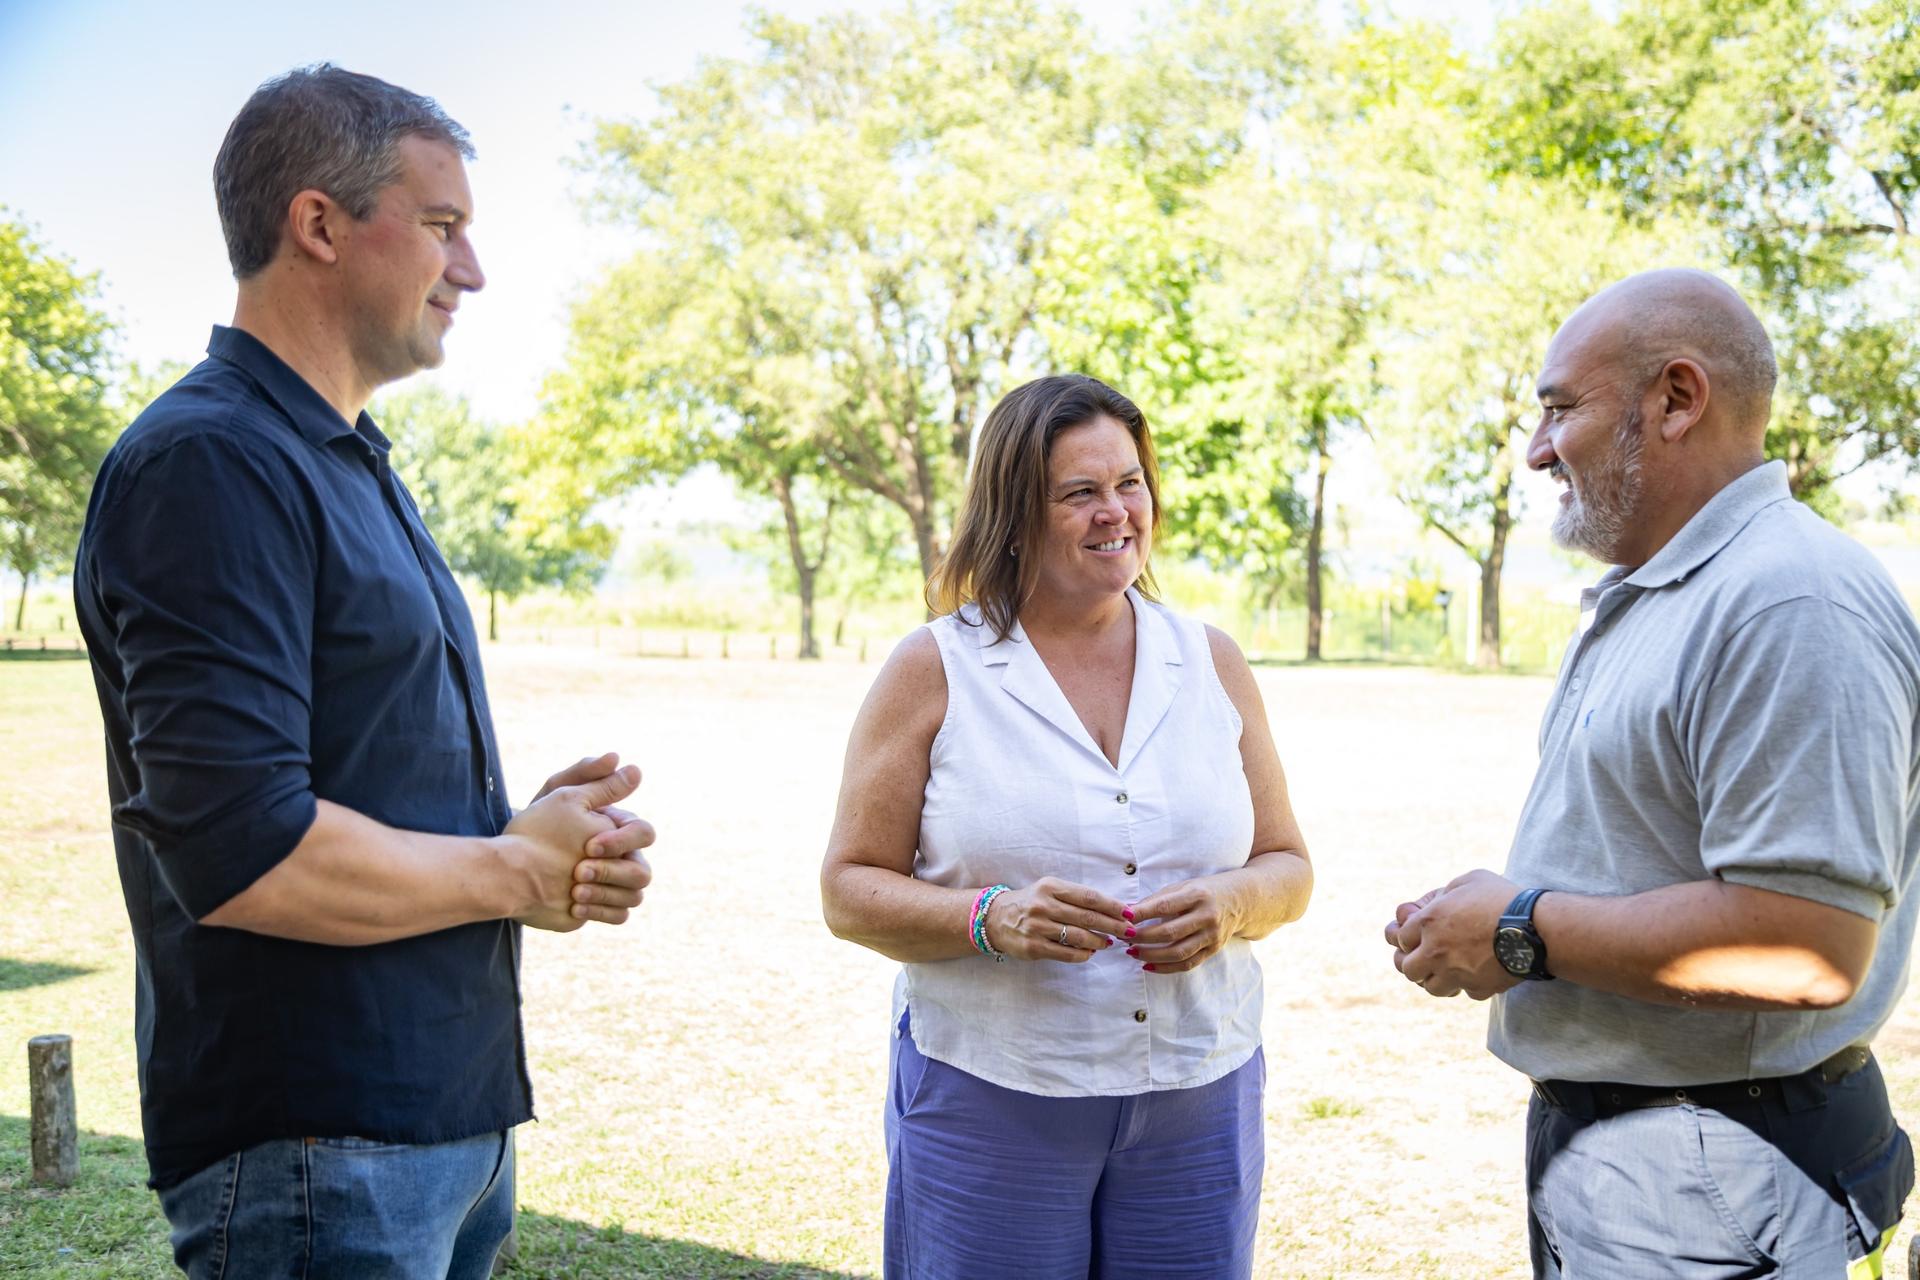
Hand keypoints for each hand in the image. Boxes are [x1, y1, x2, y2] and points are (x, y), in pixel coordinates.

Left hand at [535, 752, 658, 920]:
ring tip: (574, 891)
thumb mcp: (566, 797)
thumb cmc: (536, 830)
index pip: (644, 833)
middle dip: (610, 872)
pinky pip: (620, 915)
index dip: (622, 842)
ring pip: (635, 894)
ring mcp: (611, 884)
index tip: (588, 847)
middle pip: (642, 870)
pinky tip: (574, 905)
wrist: (509, 869)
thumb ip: (601, 782)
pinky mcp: (600, 908)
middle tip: (578, 872)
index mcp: (616, 830)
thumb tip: (636, 770)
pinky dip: (601, 911)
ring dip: (605, 893)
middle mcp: (619, 857)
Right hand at [984, 877, 1128, 961]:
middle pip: (1087, 917)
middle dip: (1113, 925)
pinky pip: (1065, 953)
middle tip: (1128, 931)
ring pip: (1078, 936)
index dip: (1111, 905)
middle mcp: (1043, 905)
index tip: (1128, 912)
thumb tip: (1110, 910)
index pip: (1088, 896)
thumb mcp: (1049, 890)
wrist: (995, 918)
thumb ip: (1075, 897)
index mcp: (1051, 887)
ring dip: (1099, 941)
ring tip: (1109, 942)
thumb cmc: (1030, 903)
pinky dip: (1083, 954)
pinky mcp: (1033, 947)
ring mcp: (1037, 927)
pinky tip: (1091, 953)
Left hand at [1127, 876, 1241, 973]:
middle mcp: (1206, 916)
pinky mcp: (1213, 950)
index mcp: (1196, 895)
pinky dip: (1165, 968)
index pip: (1164, 906)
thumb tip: (1128, 911)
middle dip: (1142, 937)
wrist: (1240, 900)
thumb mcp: (1183, 886)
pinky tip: (1147, 965)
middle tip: (1123, 937)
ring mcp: (1212, 935)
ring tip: (1131, 952)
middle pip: (1169, 932)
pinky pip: (1187, 964)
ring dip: (1150, 955)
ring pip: (1177, 952)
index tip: (1122, 918)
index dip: (1141, 914)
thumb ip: (1157, 899)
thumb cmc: (1204, 891)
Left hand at [1388, 869, 1523, 999]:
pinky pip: (1466, 992)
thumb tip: (1437, 901)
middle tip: (1424, 958)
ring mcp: (1456, 973)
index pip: (1401, 937)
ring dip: (1437, 978)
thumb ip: (1447, 892)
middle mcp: (1436, 951)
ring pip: (1432, 987)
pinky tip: (1476, 974)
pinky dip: (1469, 986)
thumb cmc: (1503, 898)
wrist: (1535, 928)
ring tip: (1447, 970)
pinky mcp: (1478, 987)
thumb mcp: (1471, 880)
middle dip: (1414, 962)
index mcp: (1429, 921)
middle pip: (1408, 968)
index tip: (1417, 936)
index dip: (1408, 936)